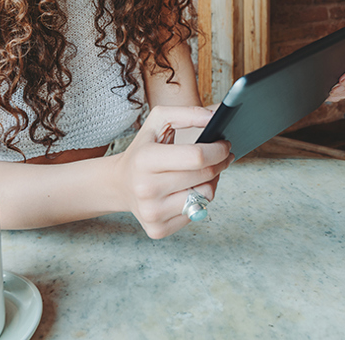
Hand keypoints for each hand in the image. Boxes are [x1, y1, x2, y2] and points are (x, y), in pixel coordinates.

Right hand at [112, 105, 233, 238]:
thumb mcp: (158, 122)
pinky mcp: (157, 230)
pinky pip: (196, 214)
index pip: (197, 156)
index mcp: (145, 159)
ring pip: (205, 197)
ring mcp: (151, 213)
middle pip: (204, 176)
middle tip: (222, 155)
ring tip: (202, 173)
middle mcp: (146, 189)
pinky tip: (189, 190)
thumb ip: (187, 113)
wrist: (120, 184)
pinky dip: (198, 200)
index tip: (224, 144)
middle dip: (219, 163)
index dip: (218, 150)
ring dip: (211, 182)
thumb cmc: (143, 150)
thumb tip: (215, 117)